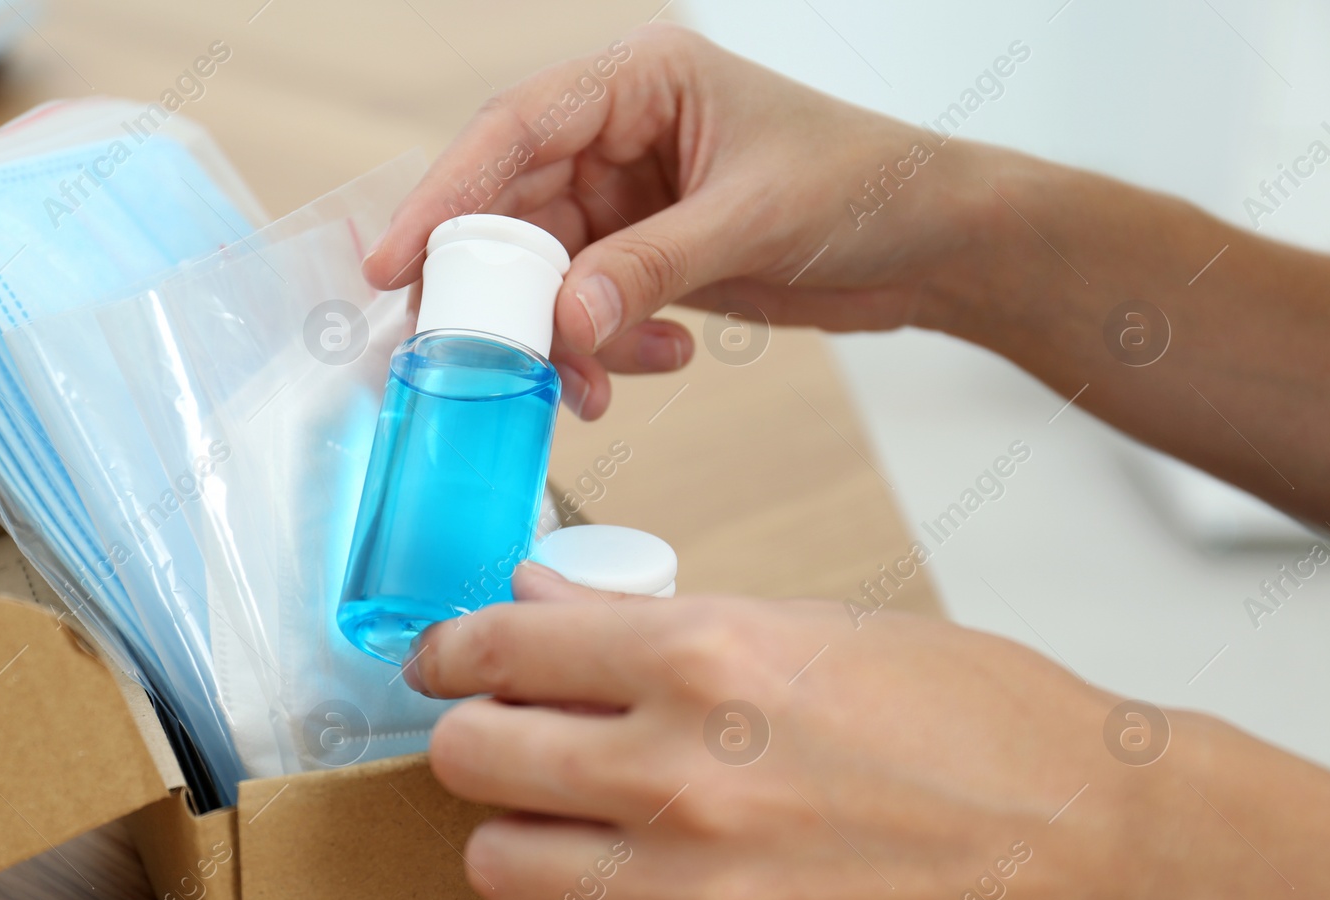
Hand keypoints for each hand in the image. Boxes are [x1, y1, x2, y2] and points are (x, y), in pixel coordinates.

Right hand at [362, 24, 989, 418]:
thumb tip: (562, 322)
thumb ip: (650, 268)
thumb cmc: (866, 185)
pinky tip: (657, 358)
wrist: (934, 241)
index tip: (395, 265)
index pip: (515, 129)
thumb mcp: (753, 218)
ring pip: (545, 273)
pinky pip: (588, 308)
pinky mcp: (645, 257)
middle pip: (513, 210)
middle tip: (480, 359)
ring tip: (588, 387)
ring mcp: (629, 200)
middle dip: (500, 292)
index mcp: (641, 81)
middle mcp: (620, 134)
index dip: (446, 195)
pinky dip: (601, 348)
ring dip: (556, 338)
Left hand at [408, 565, 1329, 899]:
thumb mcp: (805, 624)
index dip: (452, 651)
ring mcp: (702, 891)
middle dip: (478, 739)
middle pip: (470, 760)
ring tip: (578, 820)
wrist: (1084, 839)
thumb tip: (532, 607)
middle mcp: (687, 771)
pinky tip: (630, 897)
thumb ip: (647, 621)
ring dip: (522, 836)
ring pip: (498, 866)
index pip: (497, 647)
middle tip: (515, 738)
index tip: (448, 665)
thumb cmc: (964, 715)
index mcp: (706, 654)